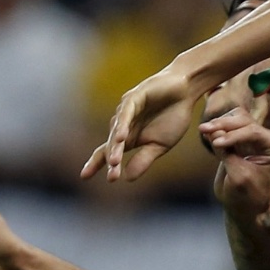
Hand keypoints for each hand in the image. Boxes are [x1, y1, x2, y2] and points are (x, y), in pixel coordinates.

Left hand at [82, 66, 199, 182]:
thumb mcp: (160, 145)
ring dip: (116, 146)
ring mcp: (126, 111)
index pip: (108, 152)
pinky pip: (126, 113)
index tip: (84, 177)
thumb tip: (127, 178)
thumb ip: (143, 160)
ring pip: (117, 130)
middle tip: (112, 177)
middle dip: (111, 160)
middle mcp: (123, 125)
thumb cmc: (173, 116)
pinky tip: (122, 137)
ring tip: (115, 162)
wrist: (186, 91)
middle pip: (111, 144)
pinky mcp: (134, 97)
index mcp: (129, 137)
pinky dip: (123, 125)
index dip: (96, 163)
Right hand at [201, 107, 269, 218]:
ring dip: (221, 122)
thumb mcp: (237, 177)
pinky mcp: (243, 139)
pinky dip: (219, 127)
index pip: (254, 132)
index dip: (233, 135)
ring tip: (204, 130)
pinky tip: (207, 132)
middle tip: (204, 129)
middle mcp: (269, 138)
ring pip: (238, 119)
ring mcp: (256, 137)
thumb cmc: (246, 196)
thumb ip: (227, 154)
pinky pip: (231, 126)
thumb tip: (213, 131)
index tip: (215, 143)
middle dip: (224, 124)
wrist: (246, 207)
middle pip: (245, 121)